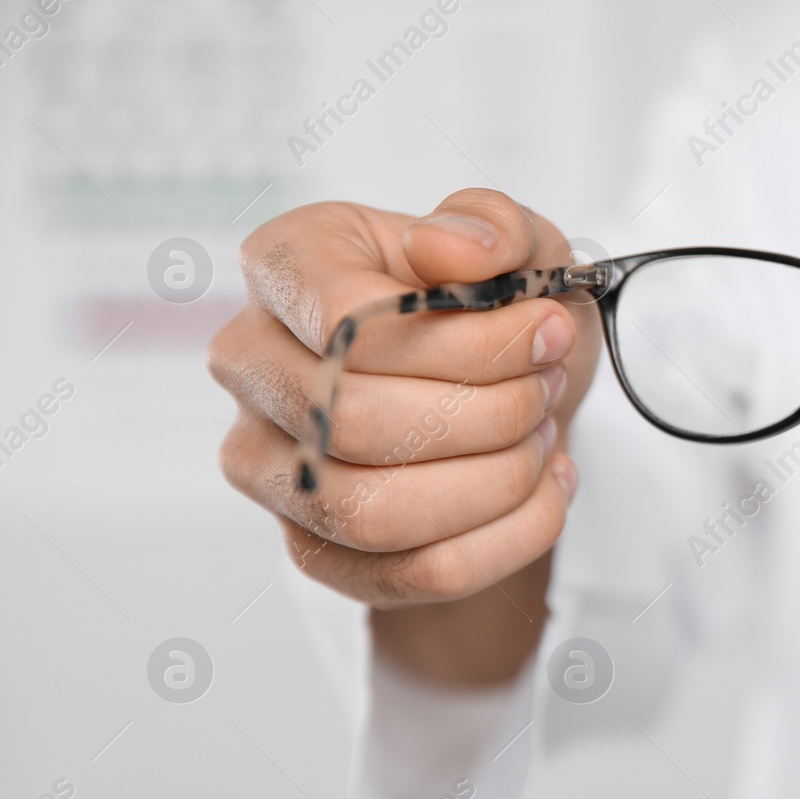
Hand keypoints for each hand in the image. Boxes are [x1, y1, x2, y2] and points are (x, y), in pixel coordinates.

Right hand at [208, 189, 600, 615]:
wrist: (508, 393)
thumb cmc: (495, 310)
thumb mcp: (518, 243)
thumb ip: (491, 226)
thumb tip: (450, 251)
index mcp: (288, 265)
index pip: (348, 324)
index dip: (467, 341)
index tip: (545, 330)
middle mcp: (251, 363)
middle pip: (358, 423)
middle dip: (491, 412)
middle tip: (548, 387)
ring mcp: (269, 465)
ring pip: (375, 513)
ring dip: (495, 481)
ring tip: (542, 440)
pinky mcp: (315, 547)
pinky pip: (413, 572)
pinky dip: (506, 538)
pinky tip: (546, 491)